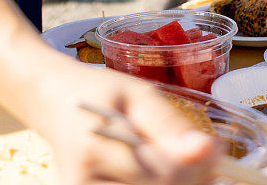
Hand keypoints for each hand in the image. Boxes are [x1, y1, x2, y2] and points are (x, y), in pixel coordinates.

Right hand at [37, 58, 220, 184]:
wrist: (52, 101)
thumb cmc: (96, 90)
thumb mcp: (135, 92)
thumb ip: (168, 123)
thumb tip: (204, 150)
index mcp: (96, 147)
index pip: (162, 172)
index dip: (196, 164)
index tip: (215, 148)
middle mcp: (86, 182)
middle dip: (191, 177)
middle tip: (206, 155)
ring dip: (179, 184)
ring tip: (186, 162)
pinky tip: (166, 172)